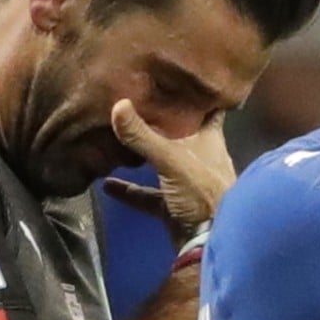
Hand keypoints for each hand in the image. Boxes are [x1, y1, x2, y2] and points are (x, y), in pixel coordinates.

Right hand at [103, 99, 235, 232]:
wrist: (212, 241)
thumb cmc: (202, 191)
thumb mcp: (171, 160)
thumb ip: (143, 136)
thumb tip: (117, 103)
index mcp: (210, 140)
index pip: (209, 109)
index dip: (199, 95)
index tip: (179, 78)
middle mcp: (200, 157)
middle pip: (182, 134)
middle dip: (164, 122)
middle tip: (138, 103)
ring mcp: (187, 183)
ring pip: (163, 164)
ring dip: (144, 156)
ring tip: (118, 140)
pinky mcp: (174, 206)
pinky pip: (149, 195)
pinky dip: (130, 191)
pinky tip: (107, 184)